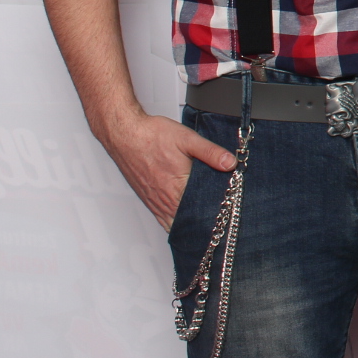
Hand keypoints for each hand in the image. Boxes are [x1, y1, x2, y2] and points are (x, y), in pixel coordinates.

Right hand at [99, 111, 238, 229]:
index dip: (216, 212)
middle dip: (205, 220)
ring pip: (175, 223)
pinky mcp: (148, 200)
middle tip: (220, 218)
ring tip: (205, 222)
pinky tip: (183, 220)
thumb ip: (211, 153)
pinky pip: (162, 220)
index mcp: (177, 187)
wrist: (126, 134)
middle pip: (189, 219)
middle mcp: (165, 199)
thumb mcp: (188, 139)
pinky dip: (174, 223)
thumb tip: (230, 164)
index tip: (227, 211)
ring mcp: (155, 202)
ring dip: (189, 224)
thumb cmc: (153, 136)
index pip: (201, 210)